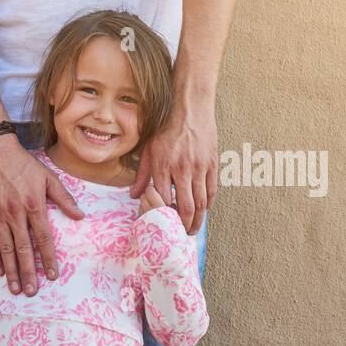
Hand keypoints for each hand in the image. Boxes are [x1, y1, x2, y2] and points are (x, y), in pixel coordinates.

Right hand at [0, 135, 82, 295]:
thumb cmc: (24, 164)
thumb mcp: (48, 177)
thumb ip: (64, 198)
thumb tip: (81, 216)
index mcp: (33, 204)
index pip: (43, 238)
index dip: (49, 258)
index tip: (53, 275)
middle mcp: (15, 212)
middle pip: (23, 249)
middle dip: (28, 273)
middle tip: (31, 292)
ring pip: (5, 249)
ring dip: (11, 271)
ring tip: (15, 288)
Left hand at [130, 99, 216, 234]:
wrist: (191, 109)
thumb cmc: (167, 129)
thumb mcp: (148, 149)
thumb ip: (142, 174)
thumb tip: (133, 195)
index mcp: (163, 165)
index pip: (164, 200)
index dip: (164, 216)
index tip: (162, 224)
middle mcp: (182, 168)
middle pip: (186, 206)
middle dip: (184, 225)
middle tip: (181, 235)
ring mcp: (200, 167)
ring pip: (201, 202)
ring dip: (198, 219)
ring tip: (193, 228)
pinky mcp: (212, 164)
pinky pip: (212, 191)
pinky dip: (208, 204)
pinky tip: (204, 210)